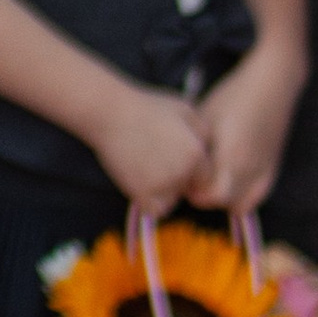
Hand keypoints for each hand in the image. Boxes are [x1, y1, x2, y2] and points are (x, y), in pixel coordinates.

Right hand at [89, 81, 211, 212]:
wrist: (109, 113)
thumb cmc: (146, 106)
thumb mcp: (184, 109)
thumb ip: (202, 131)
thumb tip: (208, 147)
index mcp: (196, 152)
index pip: (206, 176)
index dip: (193, 170)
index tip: (174, 158)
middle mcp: (183, 171)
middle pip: (188, 188)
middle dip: (179, 180)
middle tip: (157, 161)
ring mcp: (162, 183)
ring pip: (172, 199)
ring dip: (164, 191)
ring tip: (146, 168)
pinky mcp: (141, 193)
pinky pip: (155, 209)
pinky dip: (150, 202)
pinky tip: (140, 183)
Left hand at [193, 51, 298, 212]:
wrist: (271, 85)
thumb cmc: (232, 97)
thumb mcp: (204, 118)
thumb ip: (194, 147)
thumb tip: (180, 168)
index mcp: (231, 155)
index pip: (208, 196)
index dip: (191, 191)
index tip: (182, 175)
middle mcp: (250, 168)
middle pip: (221, 203)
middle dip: (203, 196)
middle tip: (193, 178)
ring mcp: (264, 171)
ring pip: (239, 205)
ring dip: (222, 199)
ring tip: (211, 180)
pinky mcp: (273, 169)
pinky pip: (256, 198)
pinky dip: (242, 198)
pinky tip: (230, 182)